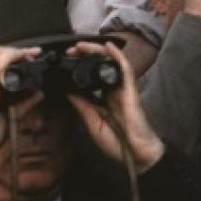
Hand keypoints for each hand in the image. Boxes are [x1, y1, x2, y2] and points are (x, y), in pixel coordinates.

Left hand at [63, 41, 164, 171]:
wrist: (137, 155)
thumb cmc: (118, 143)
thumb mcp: (93, 124)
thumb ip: (82, 106)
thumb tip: (67, 91)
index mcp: (103, 99)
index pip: (89, 78)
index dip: (77, 68)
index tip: (63, 63)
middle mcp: (113, 91)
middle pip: (99, 66)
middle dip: (84, 55)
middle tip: (69, 51)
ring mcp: (123, 90)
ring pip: (110, 63)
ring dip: (96, 51)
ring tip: (80, 45)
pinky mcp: (131, 90)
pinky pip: (125, 69)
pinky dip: (117, 56)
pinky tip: (108, 46)